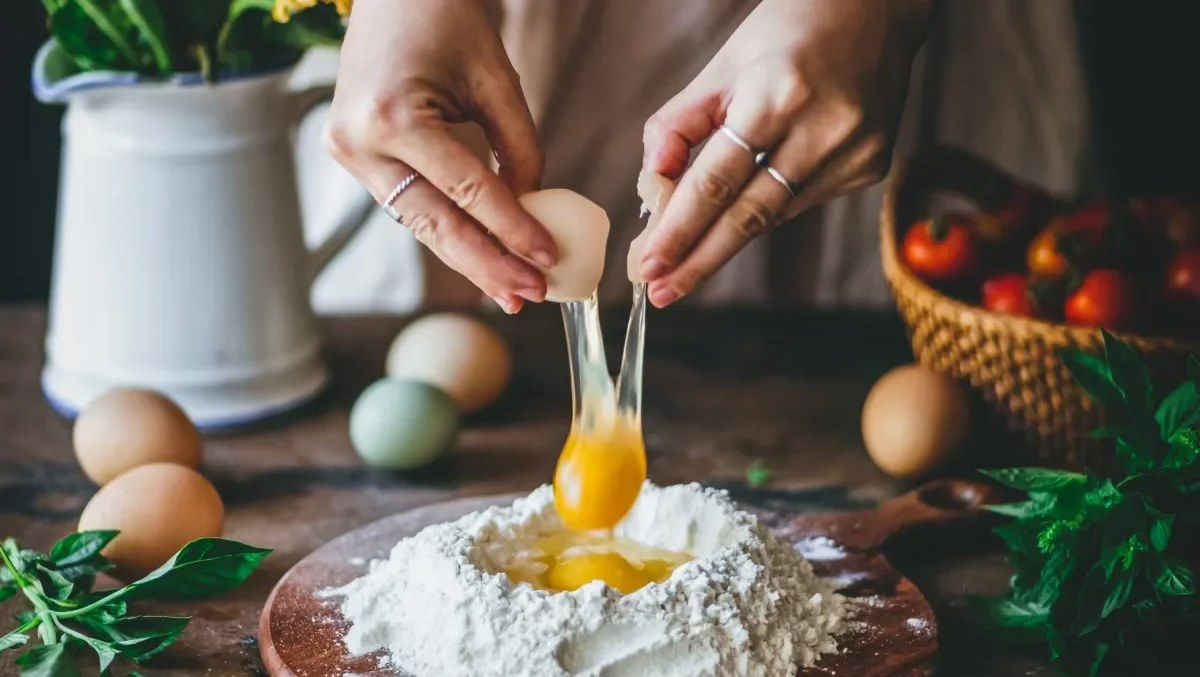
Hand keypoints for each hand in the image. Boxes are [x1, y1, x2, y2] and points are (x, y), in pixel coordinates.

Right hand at [325, 0, 554, 313]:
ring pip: (419, 223)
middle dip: (487, 264)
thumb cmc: (446, 19)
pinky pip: (409, 203)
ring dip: (468, 258)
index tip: (548, 259)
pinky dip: (447, 229)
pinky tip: (481, 256)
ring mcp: (348, 152)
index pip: (468, 191)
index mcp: (393, 116)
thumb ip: (519, 147)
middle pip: (435, 222)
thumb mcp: (496, 79)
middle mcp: (360, 142)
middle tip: (529, 295)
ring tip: (510, 290)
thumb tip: (532, 210)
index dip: (512, 230)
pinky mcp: (352, 156)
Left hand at [638, 0, 929, 306]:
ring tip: (685, 267)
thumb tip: (651, 186)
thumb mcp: (723, 64)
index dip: (679, 229)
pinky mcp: (870, 167)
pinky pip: (800, 202)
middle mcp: (823, 130)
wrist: (877, 9)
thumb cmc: (788, 31)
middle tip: (661, 293)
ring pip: (774, 215)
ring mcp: (854, 153)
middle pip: (748, 216)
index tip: (648, 266)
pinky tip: (746, 206)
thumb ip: (679, 125)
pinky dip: (767, 208)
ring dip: (725, 242)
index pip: (717, 181)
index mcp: (778, 95)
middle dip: (698, 260)